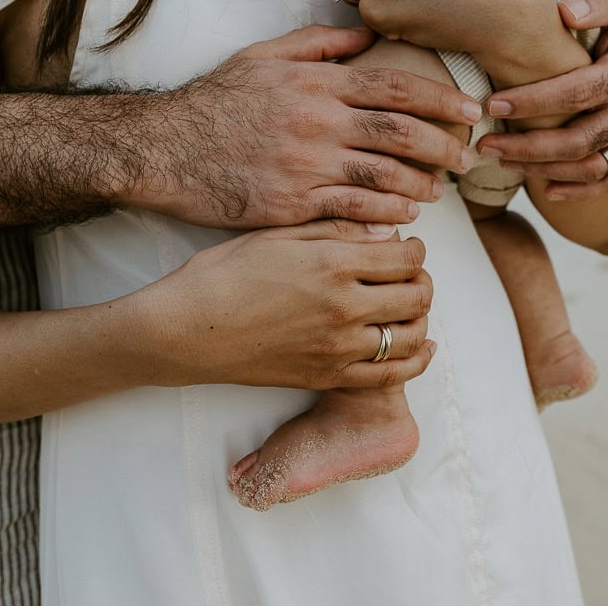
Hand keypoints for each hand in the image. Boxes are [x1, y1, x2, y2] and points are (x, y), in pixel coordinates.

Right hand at [126, 25, 480, 227]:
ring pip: (385, 174)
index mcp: (315, 82)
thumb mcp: (262, 57)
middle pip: (401, 131)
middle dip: (444, 144)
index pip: (395, 85)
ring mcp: (305, 164)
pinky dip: (386, 213)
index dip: (441, 98)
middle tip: (468, 156)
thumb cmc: (213, 102)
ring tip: (439, 190)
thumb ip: (317, 43)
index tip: (470, 109)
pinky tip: (404, 216)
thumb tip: (367, 35)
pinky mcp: (291, 203)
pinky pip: (354, 209)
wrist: (160, 148)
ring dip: (422, 184)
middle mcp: (317, 120)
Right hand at [138, 220, 435, 390]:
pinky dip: (416, 360)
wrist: (186, 330)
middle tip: (410, 273)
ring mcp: (338, 347)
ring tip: (410, 305)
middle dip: (421, 280)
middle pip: (416, 294)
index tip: (406, 246)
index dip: (414, 249)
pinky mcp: (328, 377)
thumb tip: (387, 232)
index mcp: (333, 263)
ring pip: (410, 335)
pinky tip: (421, 346)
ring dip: (421, 317)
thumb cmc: (224, 274)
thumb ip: (337, 230)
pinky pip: (390, 375)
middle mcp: (344, 307)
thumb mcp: (279, 235)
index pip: (405, 256)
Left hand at [476, 0, 607, 198]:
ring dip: (543, 170)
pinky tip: (544, 190)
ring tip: (503, 160)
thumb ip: (596, 0)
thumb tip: (566, 13)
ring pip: (592, 166)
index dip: (534, 102)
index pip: (578, 93)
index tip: (493, 105)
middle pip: (580, 140)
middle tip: (485, 144)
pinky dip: (578, 191)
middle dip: (528, 146)